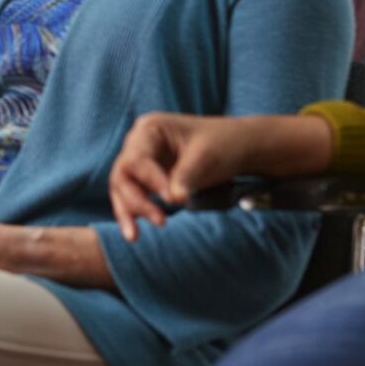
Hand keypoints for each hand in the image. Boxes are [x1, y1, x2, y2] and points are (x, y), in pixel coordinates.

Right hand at [108, 113, 267, 238]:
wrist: (241, 147)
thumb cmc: (224, 144)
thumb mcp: (206, 157)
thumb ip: (186, 177)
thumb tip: (173, 199)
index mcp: (150, 129)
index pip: (137, 159)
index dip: (151, 181)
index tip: (172, 199)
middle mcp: (140, 144)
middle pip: (123, 175)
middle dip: (135, 201)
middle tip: (160, 221)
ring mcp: (144, 162)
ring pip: (123, 189)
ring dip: (129, 211)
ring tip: (134, 236)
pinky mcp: (150, 179)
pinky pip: (135, 197)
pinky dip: (135, 213)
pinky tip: (135, 232)